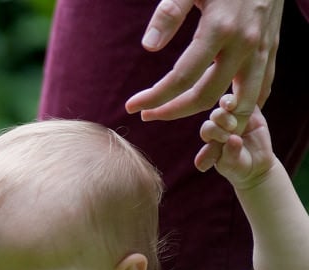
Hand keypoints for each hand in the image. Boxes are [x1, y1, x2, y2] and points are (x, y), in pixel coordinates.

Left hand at [125, 0, 283, 130]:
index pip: (181, 79)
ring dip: (209, 120)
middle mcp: (244, 46)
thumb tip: (149, 47)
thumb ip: (170, 13)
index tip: (133, 106)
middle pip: (205, 97)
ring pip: (239, 103)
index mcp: (220, 29)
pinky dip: (243, 108)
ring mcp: (262, 50)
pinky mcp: (272, 50)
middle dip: (172, 111)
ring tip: (183, 118)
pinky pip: (262, 90)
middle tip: (148, 114)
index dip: (155, 97)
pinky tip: (222, 113)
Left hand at [197, 94, 274, 188]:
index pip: (208, 128)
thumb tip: (234, 139)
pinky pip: (249, 99)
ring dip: (230, 102)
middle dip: (222, 118)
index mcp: (210, 136)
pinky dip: (248, 96)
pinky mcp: (252, 111)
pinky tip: (250, 96)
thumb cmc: (237, 166)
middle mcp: (219, 124)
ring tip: (234, 107)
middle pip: (216, 114)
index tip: (225, 138)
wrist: (256, 165)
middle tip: (232, 127)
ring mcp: (235, 115)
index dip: (214, 131)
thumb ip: (230, 153)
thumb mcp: (232, 165)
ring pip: (228, 102)